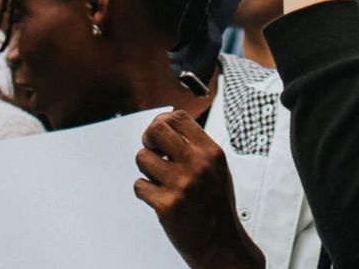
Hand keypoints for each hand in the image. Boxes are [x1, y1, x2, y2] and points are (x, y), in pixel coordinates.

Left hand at [134, 110, 265, 268]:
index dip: (162, 120)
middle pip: (157, 130)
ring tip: (157, 177)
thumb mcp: (216, 167)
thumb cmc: (216, 204)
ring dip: (145, 167)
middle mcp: (197, 164)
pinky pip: (139, 185)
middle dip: (148, 138)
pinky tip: (157, 195)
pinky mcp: (166, 205)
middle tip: (151, 148)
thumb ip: (196, 147)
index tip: (159, 132)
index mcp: (211, 152)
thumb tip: (166, 125)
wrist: (219, 242)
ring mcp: (181, 184)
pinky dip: (144, 190)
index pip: (179, 118)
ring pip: (142, 158)